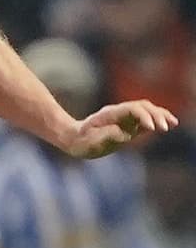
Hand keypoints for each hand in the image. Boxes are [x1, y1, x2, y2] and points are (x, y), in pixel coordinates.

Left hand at [61, 100, 177, 158]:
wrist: (74, 138)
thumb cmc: (81, 141)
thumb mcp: (89, 142)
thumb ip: (104, 136)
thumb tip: (122, 133)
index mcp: (109, 115)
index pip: (131, 110)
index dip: (143, 116)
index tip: (152, 128)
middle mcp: (119, 113)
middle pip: (141, 106)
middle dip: (155, 115)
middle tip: (166, 127)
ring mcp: (124, 117)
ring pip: (145, 109)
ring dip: (160, 115)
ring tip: (173, 123)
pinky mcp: (129, 124)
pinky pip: (145, 118)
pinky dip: (158, 119)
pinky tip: (168, 124)